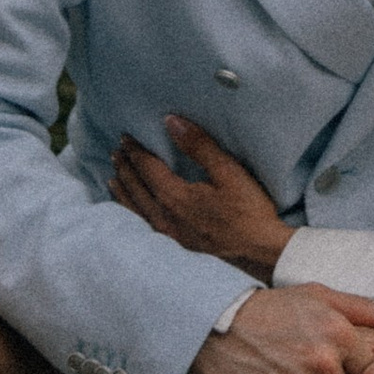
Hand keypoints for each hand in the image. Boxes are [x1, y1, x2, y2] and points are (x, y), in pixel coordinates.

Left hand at [112, 114, 290, 278]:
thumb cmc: (248, 210)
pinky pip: (144, 226)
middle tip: (116, 153)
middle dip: (126, 169)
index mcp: (175, 197)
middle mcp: (165, 217)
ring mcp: (169, 235)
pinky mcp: (176, 246)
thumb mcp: (228, 171)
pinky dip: (132, 214)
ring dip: (124, 192)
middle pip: (138, 189)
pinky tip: (132, 213)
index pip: (148, 168)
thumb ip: (199, 146)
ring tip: (113, 179)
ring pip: (137, 210)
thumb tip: (171, 122)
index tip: (125, 137)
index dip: (136, 151)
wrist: (260, 251)